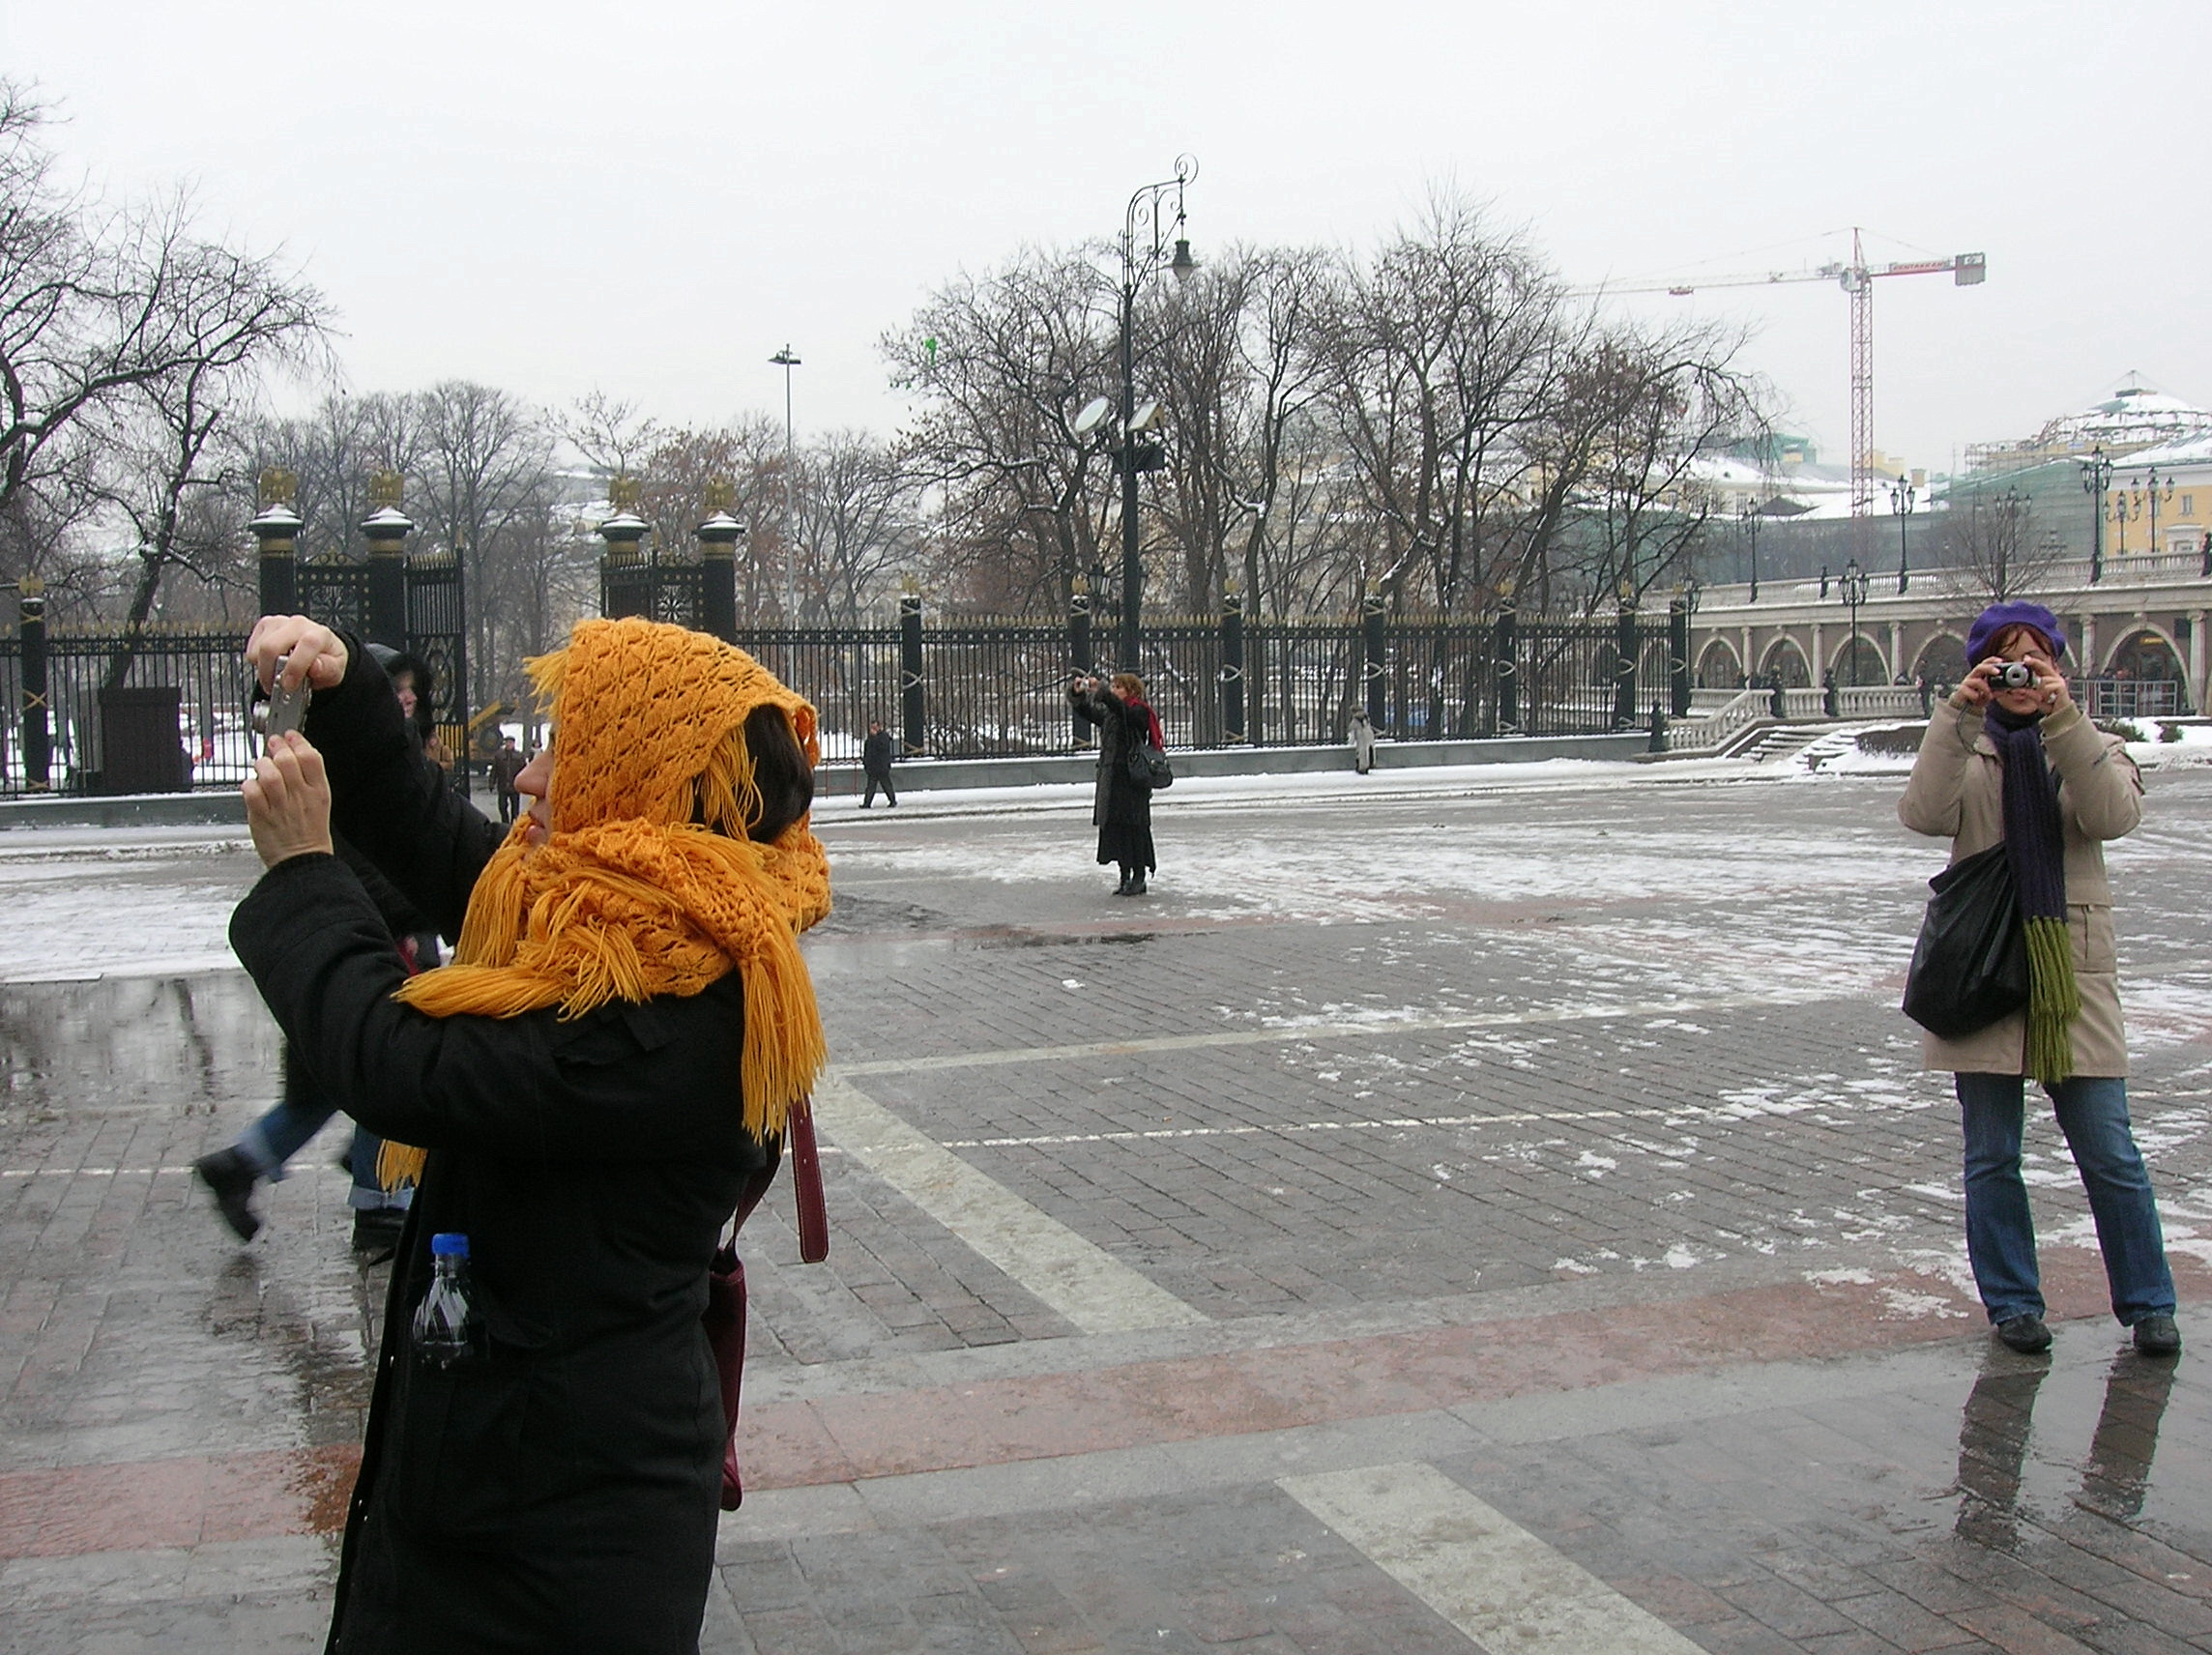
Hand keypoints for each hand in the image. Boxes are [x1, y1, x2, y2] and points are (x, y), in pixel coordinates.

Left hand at [242, 731, 334, 868]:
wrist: (303, 862)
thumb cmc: (309, 834)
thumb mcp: (320, 803)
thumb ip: (307, 779)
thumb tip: (292, 756)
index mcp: (319, 792)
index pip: (311, 758)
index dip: (298, 742)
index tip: (290, 736)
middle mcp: (300, 797)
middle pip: (288, 761)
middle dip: (277, 748)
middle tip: (271, 745)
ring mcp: (281, 806)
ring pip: (269, 774)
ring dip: (262, 765)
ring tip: (261, 766)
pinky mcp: (262, 817)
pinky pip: (251, 792)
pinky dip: (249, 785)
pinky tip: (252, 786)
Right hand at [245, 615, 347, 696]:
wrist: (320, 650)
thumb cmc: (327, 660)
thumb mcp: (336, 670)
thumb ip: (328, 669)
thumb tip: (315, 667)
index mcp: (319, 634)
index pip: (306, 644)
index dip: (295, 667)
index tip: (289, 685)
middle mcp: (298, 625)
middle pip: (271, 646)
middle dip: (270, 673)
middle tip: (276, 687)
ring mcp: (279, 623)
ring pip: (258, 649)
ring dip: (263, 669)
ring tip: (276, 676)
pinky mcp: (265, 625)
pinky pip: (251, 648)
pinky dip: (258, 662)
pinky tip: (272, 664)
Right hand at [1952, 657, 2000, 710]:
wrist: (1963, 707)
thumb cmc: (1977, 698)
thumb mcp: (1990, 693)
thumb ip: (1997, 690)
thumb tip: (2008, 688)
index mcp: (1980, 675)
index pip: (1985, 664)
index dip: (1992, 661)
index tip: (2000, 661)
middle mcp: (1972, 677)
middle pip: (1979, 667)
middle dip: (1989, 668)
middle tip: (1998, 672)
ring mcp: (1966, 683)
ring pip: (1976, 681)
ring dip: (1985, 688)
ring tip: (1990, 695)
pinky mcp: (1961, 691)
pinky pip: (1967, 690)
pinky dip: (1974, 694)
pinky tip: (1977, 697)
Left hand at [2026, 650, 2071, 714]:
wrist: (2060, 715)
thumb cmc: (2051, 706)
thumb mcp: (2036, 698)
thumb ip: (2029, 693)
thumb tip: (2018, 689)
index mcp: (2050, 679)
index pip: (2042, 667)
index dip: (2034, 662)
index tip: (2025, 658)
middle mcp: (2055, 678)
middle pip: (2044, 667)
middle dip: (2035, 663)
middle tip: (2026, 661)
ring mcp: (2059, 682)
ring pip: (2043, 680)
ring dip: (2039, 690)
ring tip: (2043, 698)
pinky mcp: (2061, 687)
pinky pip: (2047, 687)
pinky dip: (2044, 694)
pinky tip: (2048, 699)